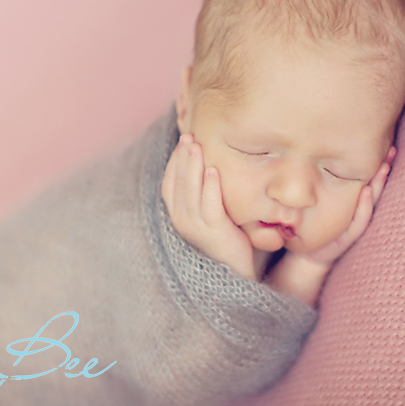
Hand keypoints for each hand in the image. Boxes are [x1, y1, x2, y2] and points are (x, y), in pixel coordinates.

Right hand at [161, 133, 255, 278]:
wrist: (234, 269)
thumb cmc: (224, 235)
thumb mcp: (207, 211)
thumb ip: (202, 191)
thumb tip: (204, 161)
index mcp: (177, 214)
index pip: (170, 182)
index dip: (175, 161)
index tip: (183, 141)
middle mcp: (181, 220)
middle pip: (179, 183)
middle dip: (183, 158)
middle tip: (189, 136)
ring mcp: (196, 227)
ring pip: (191, 191)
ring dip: (193, 166)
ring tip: (197, 146)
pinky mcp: (214, 232)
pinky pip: (209, 206)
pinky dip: (210, 187)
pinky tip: (212, 171)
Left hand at [300, 145, 396, 266]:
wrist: (309, 254)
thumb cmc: (317, 224)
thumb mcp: (321, 200)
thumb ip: (325, 183)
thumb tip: (320, 150)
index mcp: (355, 201)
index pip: (369, 180)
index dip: (379, 164)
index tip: (388, 145)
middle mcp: (359, 211)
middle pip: (375, 188)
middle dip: (383, 170)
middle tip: (391, 151)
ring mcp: (355, 225)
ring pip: (371, 203)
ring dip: (378, 185)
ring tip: (384, 167)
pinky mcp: (348, 237)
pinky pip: (359, 221)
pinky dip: (364, 207)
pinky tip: (368, 192)